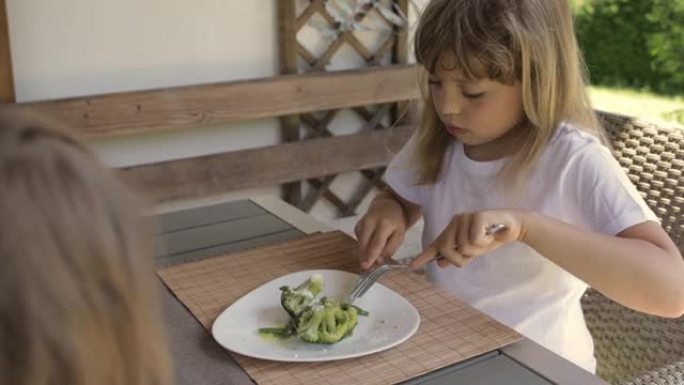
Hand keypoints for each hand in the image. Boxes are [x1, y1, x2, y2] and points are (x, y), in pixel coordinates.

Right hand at [355, 198, 406, 270]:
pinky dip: (363, 247)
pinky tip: (369, 248)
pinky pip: (359, 240)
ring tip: (368, 263)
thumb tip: (379, 260)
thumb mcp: (399, 235)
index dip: (371, 256)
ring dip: (363, 254)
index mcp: (384, 223)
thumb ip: (390, 248)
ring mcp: (362, 222)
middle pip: (364, 243)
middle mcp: (370, 221)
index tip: (366, 266)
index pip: (376, 243)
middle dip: (363, 257)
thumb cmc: (395, 222)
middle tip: (365, 269)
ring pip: (360, 243)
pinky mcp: (357, 225)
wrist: (387, 205)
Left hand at [409, 209, 526, 269]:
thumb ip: (457, 255)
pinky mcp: (476, 217)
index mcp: (452, 229)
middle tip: (475, 253)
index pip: (436, 244)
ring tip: (486, 241)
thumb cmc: (491, 237)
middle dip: (461, 258)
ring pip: (462, 247)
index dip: (423, 256)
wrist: (514, 226)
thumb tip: (441, 263)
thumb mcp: (472, 251)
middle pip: (447, 249)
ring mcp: (465, 218)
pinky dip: (485, 243)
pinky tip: (491, 235)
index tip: (412, 266)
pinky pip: (474, 241)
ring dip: (477, 250)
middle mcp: (456, 221)